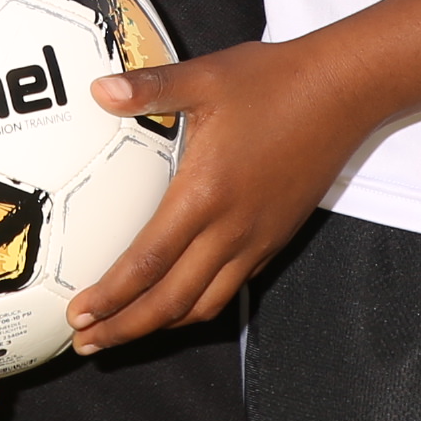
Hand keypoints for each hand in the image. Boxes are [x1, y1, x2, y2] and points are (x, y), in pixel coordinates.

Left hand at [65, 39, 368, 355]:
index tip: (78, 316)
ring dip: (160, 326)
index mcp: (204, 194)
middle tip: (86, 343)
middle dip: (125, 328)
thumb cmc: (273, 81)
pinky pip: (232, 288)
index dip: (110, 296)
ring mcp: (257, 239)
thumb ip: (149, 87)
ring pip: (204, 304)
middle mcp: (231, 229)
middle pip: (171, 300)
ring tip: (124, 332)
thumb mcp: (205, 77)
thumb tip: (98, 89)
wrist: (343, 93)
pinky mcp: (276, 238)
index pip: (148, 262)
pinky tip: (177, 302)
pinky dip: (197, 306)